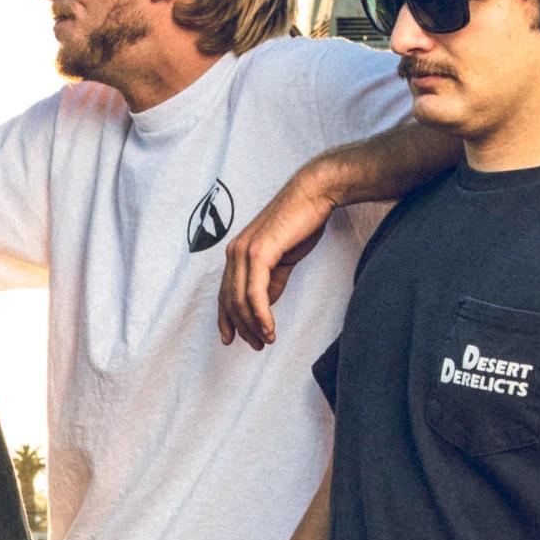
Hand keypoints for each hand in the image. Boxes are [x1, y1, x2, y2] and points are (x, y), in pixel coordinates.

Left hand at [218, 167, 332, 349]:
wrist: (314, 194)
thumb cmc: (300, 222)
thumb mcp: (282, 258)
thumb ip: (271, 280)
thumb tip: (265, 304)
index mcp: (237, 253)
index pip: (225, 293)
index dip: (226, 319)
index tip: (232, 339)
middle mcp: (234, 253)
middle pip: (230, 301)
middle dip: (241, 328)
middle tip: (257, 345)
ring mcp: (244, 252)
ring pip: (241, 300)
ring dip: (253, 325)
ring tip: (266, 340)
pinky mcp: (259, 252)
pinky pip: (255, 292)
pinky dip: (261, 314)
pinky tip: (269, 327)